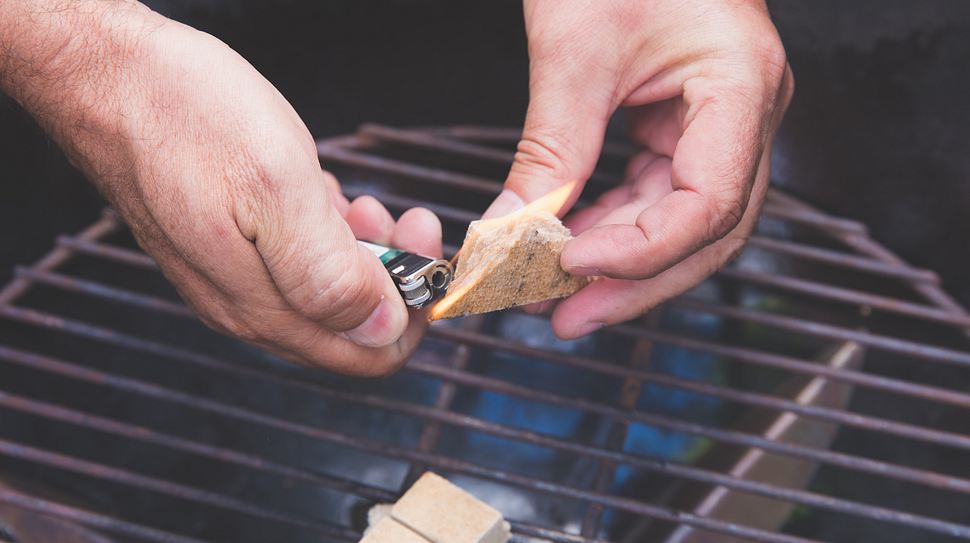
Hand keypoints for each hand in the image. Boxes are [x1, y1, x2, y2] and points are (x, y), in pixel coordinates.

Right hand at [0, 3, 439, 374]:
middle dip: (392, 275)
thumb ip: (330, 275)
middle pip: (350, 325)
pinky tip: (319, 191)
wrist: (108, 76)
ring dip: (360, 249)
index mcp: (264, 308)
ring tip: (360, 197)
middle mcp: (247, 307)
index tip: (425, 257)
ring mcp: (232, 278)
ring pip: (326, 289)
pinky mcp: (224, 247)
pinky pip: (297, 259)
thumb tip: (381, 330)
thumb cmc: (187, 119)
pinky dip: (325, 230)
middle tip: (402, 216)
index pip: (366, 355)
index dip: (412, 314)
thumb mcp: (276, 191)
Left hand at [485, 0, 793, 337]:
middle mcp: (743, 114)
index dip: (642, 250)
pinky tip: (561, 248)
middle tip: (562, 317)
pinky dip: (607, 226)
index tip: (570, 264)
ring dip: (614, 263)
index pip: (710, 203)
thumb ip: (549, 150)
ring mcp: (716, 125)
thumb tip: (509, 229)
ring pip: (677, 224)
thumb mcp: (574, 51)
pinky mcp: (681, 129)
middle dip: (630, 281)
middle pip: (703, 232)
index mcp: (741, 85)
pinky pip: (652, 196)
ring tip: (549, 294)